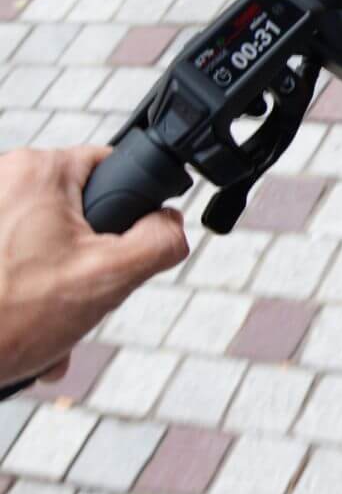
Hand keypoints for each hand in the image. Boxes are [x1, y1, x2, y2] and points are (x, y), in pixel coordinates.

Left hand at [0, 146, 188, 388]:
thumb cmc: (6, 319)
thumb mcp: (110, 278)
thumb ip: (160, 240)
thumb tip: (172, 224)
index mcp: (37, 172)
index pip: (111, 166)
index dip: (128, 210)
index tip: (115, 250)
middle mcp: (1, 179)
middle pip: (74, 210)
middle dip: (85, 262)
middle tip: (81, 299)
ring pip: (40, 240)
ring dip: (54, 285)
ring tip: (48, 325)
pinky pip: (11, 255)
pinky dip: (21, 290)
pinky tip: (23, 327)